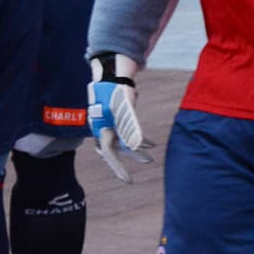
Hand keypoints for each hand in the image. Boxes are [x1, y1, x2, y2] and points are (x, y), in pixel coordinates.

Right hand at [87, 54, 150, 180]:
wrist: (112, 72)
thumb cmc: (116, 91)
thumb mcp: (123, 111)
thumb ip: (128, 128)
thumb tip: (133, 146)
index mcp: (101, 130)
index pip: (109, 155)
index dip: (118, 169)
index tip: (128, 181)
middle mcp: (103, 129)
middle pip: (116, 152)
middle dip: (130, 160)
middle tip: (146, 165)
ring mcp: (109, 124)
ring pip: (123, 143)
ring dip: (137, 149)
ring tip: (151, 154)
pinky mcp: (117, 118)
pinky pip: (127, 133)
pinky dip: (137, 138)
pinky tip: (149, 141)